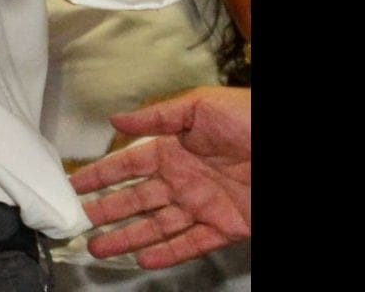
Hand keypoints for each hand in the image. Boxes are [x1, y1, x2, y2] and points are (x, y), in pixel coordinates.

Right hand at [67, 86, 251, 268]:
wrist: (290, 151)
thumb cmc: (251, 119)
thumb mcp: (200, 105)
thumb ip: (157, 115)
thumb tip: (116, 120)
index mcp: (174, 147)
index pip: (127, 164)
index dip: (100, 175)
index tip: (74, 184)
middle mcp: (183, 178)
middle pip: (135, 199)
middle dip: (106, 212)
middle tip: (78, 223)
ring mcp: (203, 204)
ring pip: (157, 226)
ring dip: (128, 237)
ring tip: (99, 249)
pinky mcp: (225, 227)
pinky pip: (191, 244)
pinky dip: (167, 254)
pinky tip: (144, 259)